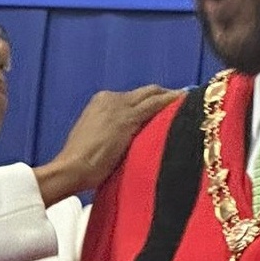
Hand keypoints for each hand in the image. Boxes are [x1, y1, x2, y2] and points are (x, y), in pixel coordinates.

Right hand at [34, 84, 181, 205]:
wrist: (72, 168)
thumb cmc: (81, 163)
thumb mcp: (97, 141)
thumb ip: (112, 133)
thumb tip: (127, 140)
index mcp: (100, 102)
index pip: (132, 98)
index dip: (149, 100)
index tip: (162, 106)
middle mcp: (110, 98)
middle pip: (144, 92)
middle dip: (163, 95)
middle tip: (181, 99)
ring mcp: (119, 106)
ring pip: (152, 95)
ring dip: (170, 97)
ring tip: (188, 100)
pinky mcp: (128, 117)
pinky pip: (156, 104)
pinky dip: (171, 101)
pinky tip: (184, 102)